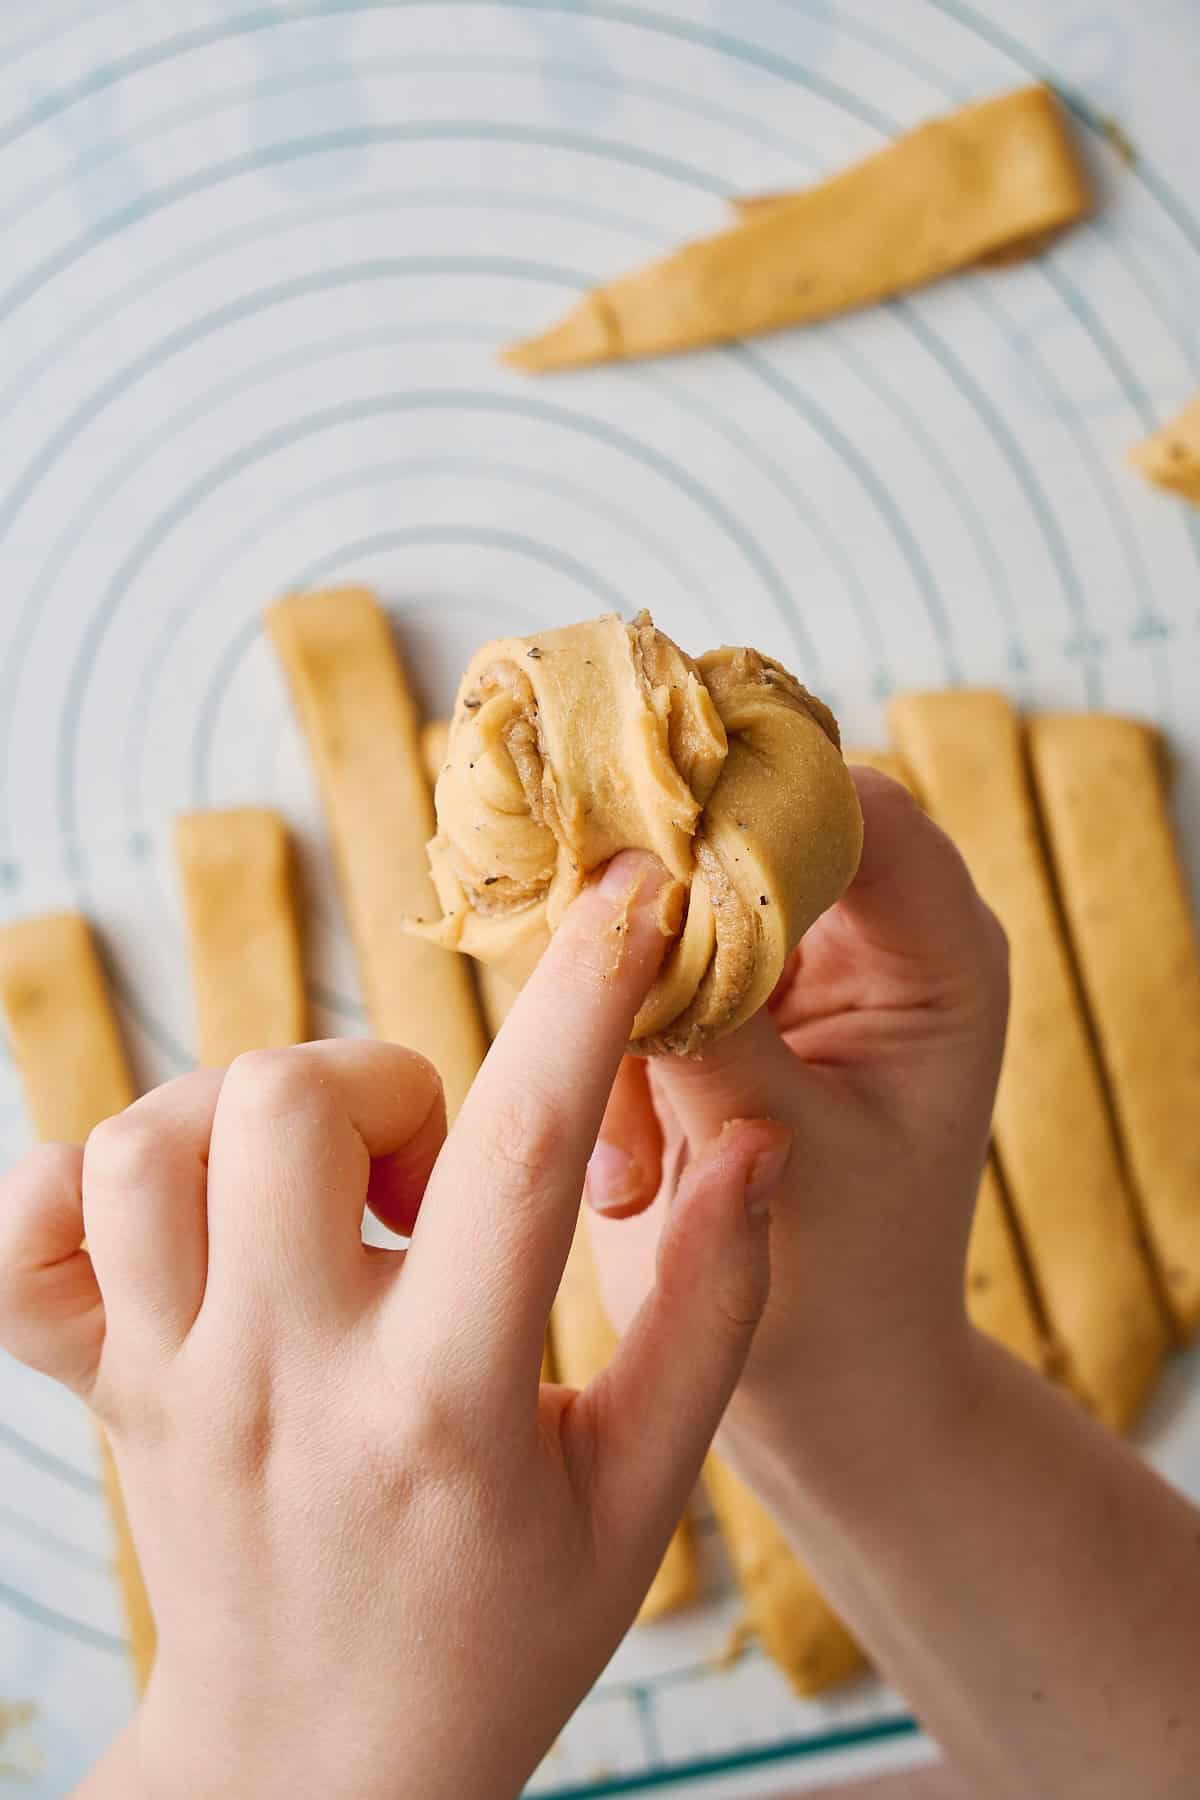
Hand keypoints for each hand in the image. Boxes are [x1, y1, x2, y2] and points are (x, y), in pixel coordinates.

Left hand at [0, 854, 785, 1799]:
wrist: (315, 1771)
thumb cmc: (501, 1634)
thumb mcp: (641, 1499)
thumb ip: (706, 1313)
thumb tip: (749, 1149)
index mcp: (446, 1407)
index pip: (516, 1154)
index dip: (584, 998)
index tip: (629, 893)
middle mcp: (286, 1379)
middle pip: (285, 1098)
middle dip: (383, 1080)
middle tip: (430, 1174)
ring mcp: (170, 1386)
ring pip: (150, 1136)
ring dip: (251, 1115)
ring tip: (321, 1199)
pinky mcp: (99, 1390)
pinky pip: (26, 1229)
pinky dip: (87, 1181)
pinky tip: (187, 1221)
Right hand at [585, 772, 1008, 1470]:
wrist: (816, 1383)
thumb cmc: (839, 1291)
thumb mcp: (781, 1157)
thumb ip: (708, 1021)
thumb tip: (621, 901)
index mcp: (938, 960)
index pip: (862, 812)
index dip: (753, 794)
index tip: (641, 829)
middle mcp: (866, 938)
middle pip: (753, 822)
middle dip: (658, 881)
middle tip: (576, 939)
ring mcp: (781, 965)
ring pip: (669, 891)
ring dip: (619, 997)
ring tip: (638, 1163)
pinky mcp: (711, 1000)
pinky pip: (630, 962)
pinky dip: (602, 1046)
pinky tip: (629, 1180)